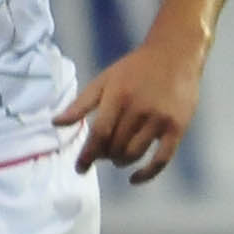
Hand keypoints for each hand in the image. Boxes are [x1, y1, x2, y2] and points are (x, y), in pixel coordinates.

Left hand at [56, 40, 203, 182]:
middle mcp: (139, 109)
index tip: (79, 168)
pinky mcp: (177, 127)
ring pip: (134, 154)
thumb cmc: (135, 68)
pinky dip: (147, 174)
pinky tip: (134, 178)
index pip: (99, 133)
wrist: (175, 54)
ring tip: (118, 157)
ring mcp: (160, 119)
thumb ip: (81, 103)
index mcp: (118, 96)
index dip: (88, 154)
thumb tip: (56, 123)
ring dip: (121, 161)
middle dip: (105, 155)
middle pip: (116, 146)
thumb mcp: (105, 79)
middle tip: (103, 153)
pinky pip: (162, 160)